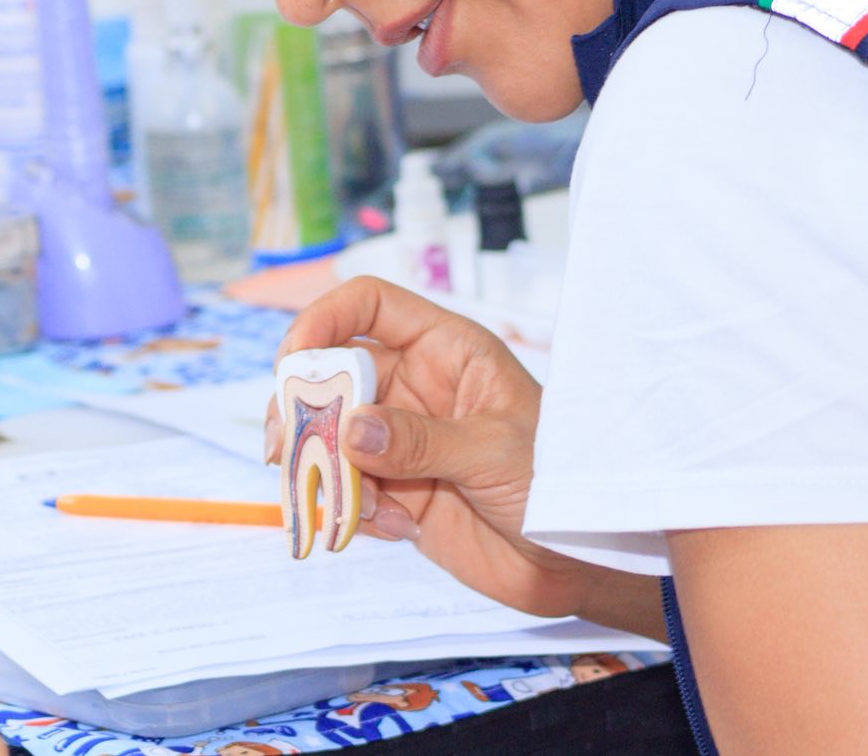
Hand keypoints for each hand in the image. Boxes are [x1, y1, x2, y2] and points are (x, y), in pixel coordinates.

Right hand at [272, 276, 654, 631]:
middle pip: (332, 373)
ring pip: (330, 434)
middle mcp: (416, 385)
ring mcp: (402, 438)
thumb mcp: (495, 453)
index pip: (368, 305)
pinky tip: (392, 528)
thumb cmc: (561, 484)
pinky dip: (351, 508)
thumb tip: (349, 429)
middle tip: (284, 447)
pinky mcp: (396, 489)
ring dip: (320, 466)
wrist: (582, 562)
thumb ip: (420, 441)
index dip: (323, 320)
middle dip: (303, 408)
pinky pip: (347, 487)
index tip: (292, 362)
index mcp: (446, 349)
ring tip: (337, 502)